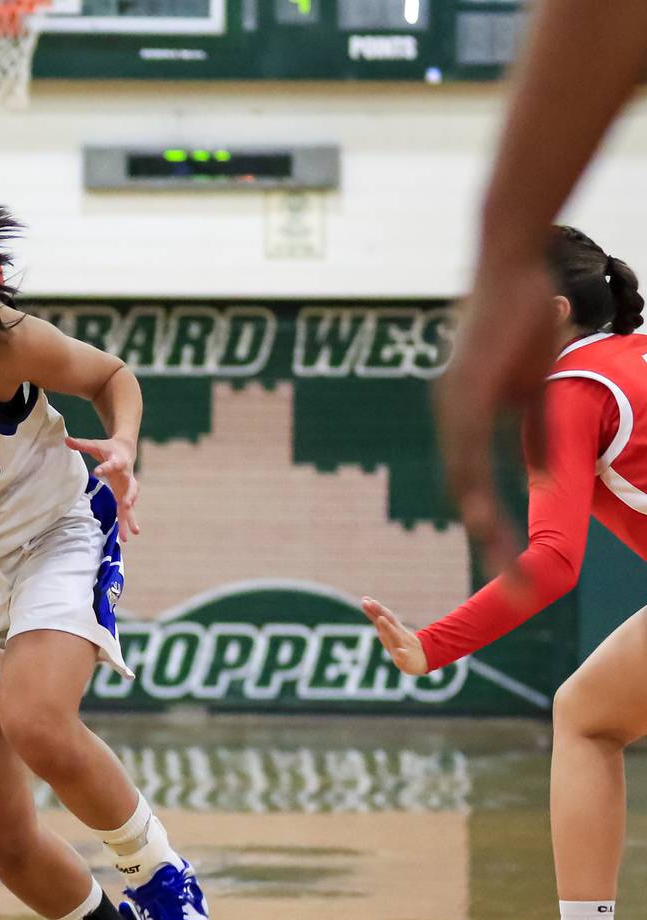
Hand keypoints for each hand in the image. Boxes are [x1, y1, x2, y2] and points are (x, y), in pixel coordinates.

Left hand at [67, 435, 139, 536]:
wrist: (126, 451)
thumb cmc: (109, 449)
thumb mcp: (96, 445)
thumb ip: (82, 444)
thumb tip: (65, 440)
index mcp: (118, 462)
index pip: (111, 464)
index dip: (104, 468)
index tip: (96, 472)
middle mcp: (126, 476)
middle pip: (129, 487)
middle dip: (129, 496)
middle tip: (127, 505)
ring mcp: (128, 487)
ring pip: (131, 503)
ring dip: (131, 517)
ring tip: (133, 532)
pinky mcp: (127, 495)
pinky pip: (128, 510)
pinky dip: (128, 522)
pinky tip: (128, 536)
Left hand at [360, 597, 428, 675]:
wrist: (421, 661)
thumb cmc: (403, 647)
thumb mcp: (392, 635)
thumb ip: (382, 624)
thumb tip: (373, 611)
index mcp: (392, 630)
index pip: (382, 616)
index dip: (373, 608)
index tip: (365, 599)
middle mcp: (398, 635)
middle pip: (388, 621)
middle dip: (379, 611)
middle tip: (372, 602)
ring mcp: (403, 646)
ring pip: (395, 636)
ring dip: (388, 627)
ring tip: (381, 619)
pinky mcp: (407, 659)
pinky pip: (404, 656)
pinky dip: (402, 653)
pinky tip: (400, 652)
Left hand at [435, 251, 555, 576]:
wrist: (512, 262)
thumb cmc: (524, 317)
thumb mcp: (535, 386)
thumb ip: (536, 431)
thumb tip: (539, 475)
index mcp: (467, 419)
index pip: (476, 483)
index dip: (491, 524)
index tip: (508, 563)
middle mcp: (451, 416)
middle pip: (464, 490)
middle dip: (487, 539)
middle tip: (505, 585)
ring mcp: (454, 402)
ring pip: (462, 476)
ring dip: (481, 521)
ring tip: (497, 559)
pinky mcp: (465, 386)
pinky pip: (468, 443)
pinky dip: (474, 479)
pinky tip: (481, 510)